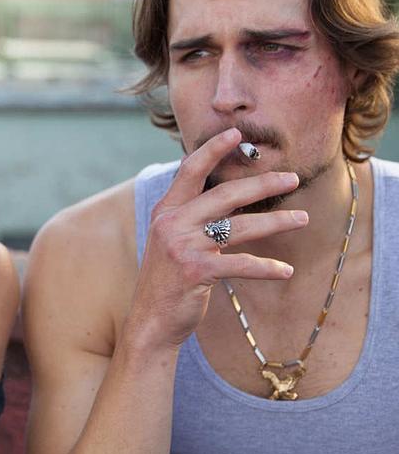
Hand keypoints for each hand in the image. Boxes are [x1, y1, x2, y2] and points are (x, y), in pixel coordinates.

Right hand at [127, 128, 307, 349]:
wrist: (151, 320)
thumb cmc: (167, 280)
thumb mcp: (171, 241)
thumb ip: (189, 216)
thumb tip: (219, 193)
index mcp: (165, 211)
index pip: (190, 171)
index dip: (213, 150)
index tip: (235, 134)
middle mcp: (172, 223)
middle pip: (225, 194)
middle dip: (263, 184)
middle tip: (292, 178)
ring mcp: (183, 246)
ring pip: (240, 226)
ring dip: (276, 222)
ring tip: (302, 219)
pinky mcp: (196, 271)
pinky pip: (241, 264)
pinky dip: (266, 268)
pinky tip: (285, 271)